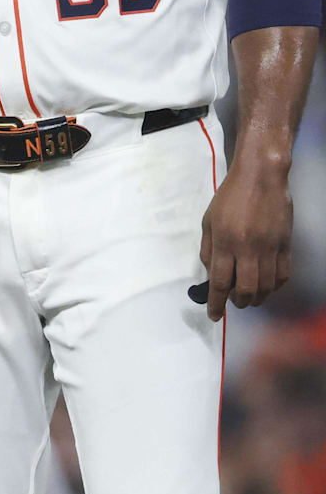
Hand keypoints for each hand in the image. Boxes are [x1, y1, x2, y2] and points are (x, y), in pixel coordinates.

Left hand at [198, 155, 292, 321]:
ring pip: (267, 286)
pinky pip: (283, 275)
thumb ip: (208, 249)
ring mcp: (270, 247)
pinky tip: (266, 286)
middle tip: (233, 302)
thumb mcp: (209, 220)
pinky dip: (274, 287)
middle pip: (246, 289)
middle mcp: (248, 247)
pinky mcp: (286, 245)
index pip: (220, 281)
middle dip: (238, 303)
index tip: (213, 315)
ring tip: (248, 297)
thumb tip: (211, 274)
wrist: (261, 178)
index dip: (216, 303)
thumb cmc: (230, 197)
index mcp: (225, 241)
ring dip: (257, 298)